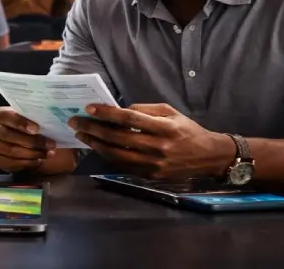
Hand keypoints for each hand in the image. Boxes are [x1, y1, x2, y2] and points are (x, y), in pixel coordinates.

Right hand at [0, 107, 57, 172]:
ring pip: (13, 152)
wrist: (3, 137)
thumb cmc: (16, 125)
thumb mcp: (20, 117)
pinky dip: (27, 163)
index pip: (7, 117)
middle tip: (50, 144)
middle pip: (11, 136)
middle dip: (33, 142)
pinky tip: (38, 160)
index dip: (21, 123)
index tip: (37, 129)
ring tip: (48, 153)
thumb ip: (28, 118)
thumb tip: (46, 123)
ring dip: (33, 154)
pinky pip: (12, 164)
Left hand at [69, 103, 235, 179]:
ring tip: (81, 135)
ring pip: (116, 154)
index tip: (89, 108)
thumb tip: (118, 109)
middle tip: (75, 121)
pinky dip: (107, 155)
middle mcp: (158, 147)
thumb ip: (144, 110)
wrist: (209, 157)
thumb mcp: (170, 112)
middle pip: (118, 137)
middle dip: (93, 128)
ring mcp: (154, 164)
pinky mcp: (150, 175)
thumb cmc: (187, 130)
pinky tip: (96, 147)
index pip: (129, 119)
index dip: (107, 113)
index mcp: (164, 128)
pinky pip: (123, 165)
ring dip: (95, 144)